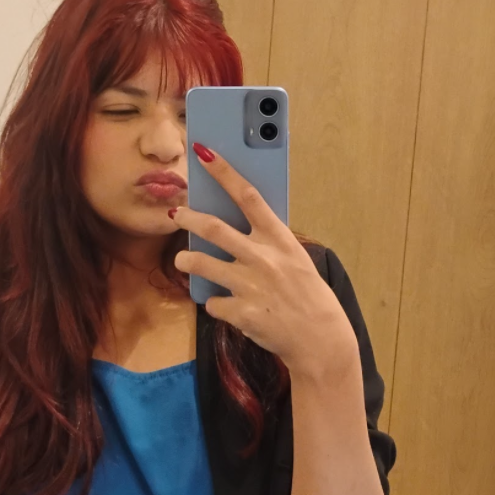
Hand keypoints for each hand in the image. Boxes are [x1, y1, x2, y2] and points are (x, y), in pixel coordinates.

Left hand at [172, 147, 357, 386]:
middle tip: (175, 214)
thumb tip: (236, 229)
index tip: (203, 153)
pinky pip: (213, 303)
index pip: (248, 196)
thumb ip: (268, 245)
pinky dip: (215, 303)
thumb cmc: (308, 297)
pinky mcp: (241, 312)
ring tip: (183, 259)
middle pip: (214, 228)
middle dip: (188, 217)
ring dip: (187, 260)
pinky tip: (226, 306)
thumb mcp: (295, 261)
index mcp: (280, 240)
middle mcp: (263, 258)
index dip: (224, 172)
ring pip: (202, 263)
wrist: (320, 340)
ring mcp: (250, 285)